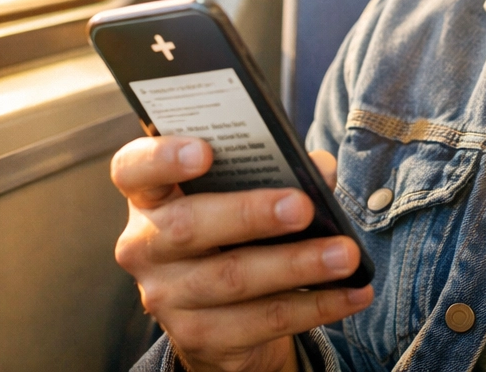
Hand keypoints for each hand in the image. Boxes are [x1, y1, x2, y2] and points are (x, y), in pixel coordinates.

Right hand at [111, 137, 373, 371]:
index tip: (206, 150)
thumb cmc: (233, 227)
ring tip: (345, 254)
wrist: (219, 310)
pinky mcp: (197, 336)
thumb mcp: (245, 191)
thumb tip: (318, 171)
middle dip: (250, 214)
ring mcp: (166, 295)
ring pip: (232, 278)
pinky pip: (261, 321)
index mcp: (150, 195)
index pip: (133, 169)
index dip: (163, 157)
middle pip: (187, 227)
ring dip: (297, 264)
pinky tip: (351, 293)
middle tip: (302, 206)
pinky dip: (314, 305)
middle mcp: (145, 245)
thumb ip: (276, 168)